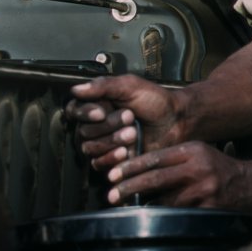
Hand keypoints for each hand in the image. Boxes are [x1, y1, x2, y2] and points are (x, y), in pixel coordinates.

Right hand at [65, 75, 182, 170]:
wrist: (176, 121)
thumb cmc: (155, 101)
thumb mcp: (129, 86)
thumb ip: (103, 86)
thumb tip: (76, 89)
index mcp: (97, 104)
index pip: (74, 111)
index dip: (84, 113)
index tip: (101, 112)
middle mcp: (97, 125)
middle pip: (83, 132)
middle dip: (107, 126)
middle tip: (130, 118)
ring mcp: (104, 144)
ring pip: (90, 149)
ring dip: (111, 141)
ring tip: (133, 133)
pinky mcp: (113, 162)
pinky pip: (98, 164)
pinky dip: (111, 158)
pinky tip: (126, 152)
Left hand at [104, 141, 251, 211]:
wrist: (251, 184)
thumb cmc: (217, 168)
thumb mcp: (198, 153)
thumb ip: (172, 158)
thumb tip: (137, 167)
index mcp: (192, 150)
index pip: (155, 157)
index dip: (131, 167)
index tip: (113, 174)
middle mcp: (198, 168)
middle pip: (156, 178)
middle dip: (130, 187)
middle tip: (111, 194)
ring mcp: (204, 189)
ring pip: (165, 200)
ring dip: (144, 205)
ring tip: (126, 207)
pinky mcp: (208, 208)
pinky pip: (179, 214)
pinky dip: (163, 216)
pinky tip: (151, 218)